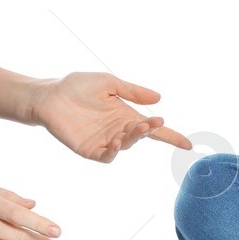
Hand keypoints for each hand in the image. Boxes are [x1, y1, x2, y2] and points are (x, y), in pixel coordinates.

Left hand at [31, 71, 192, 162]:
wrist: (49, 94)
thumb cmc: (77, 86)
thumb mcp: (109, 83)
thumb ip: (132, 91)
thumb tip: (159, 99)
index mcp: (125, 115)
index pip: (153, 128)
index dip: (170, 136)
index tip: (188, 144)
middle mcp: (118, 130)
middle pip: (141, 135)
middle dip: (150, 130)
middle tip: (152, 122)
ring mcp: (103, 141)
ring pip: (126, 146)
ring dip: (134, 138)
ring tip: (137, 126)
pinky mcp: (88, 149)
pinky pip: (105, 156)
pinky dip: (112, 152)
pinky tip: (115, 142)